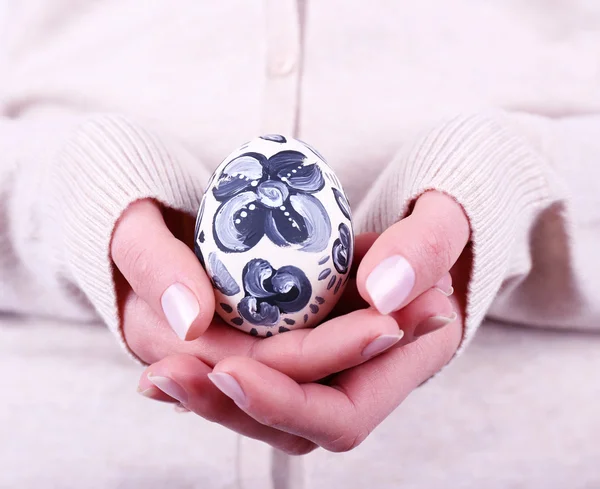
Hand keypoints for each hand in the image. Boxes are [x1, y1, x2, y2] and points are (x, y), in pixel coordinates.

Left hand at [136, 191, 470, 453]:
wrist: (420, 234)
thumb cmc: (436, 226)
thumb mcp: (443, 222)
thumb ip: (423, 251)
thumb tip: (382, 293)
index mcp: (405, 363)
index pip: (343, 414)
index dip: (287, 403)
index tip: (233, 369)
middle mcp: (365, 381)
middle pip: (293, 424)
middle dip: (231, 406)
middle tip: (170, 372)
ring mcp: (332, 371)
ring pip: (269, 406)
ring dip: (212, 395)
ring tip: (158, 371)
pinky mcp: (304, 353)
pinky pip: (258, 375)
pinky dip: (214, 374)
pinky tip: (167, 365)